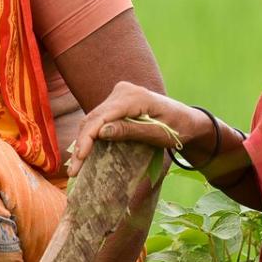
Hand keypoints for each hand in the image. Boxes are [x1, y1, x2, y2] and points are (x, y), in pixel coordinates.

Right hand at [64, 82, 207, 176]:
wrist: (188, 121)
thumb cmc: (179, 129)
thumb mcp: (157, 134)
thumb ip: (130, 131)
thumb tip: (101, 132)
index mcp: (134, 96)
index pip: (103, 116)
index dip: (88, 137)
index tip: (80, 158)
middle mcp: (123, 91)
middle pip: (94, 117)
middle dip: (81, 144)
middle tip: (73, 170)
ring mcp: (119, 95)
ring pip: (92, 118)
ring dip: (82, 141)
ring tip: (75, 166)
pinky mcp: (116, 103)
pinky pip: (98, 119)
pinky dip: (90, 136)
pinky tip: (83, 153)